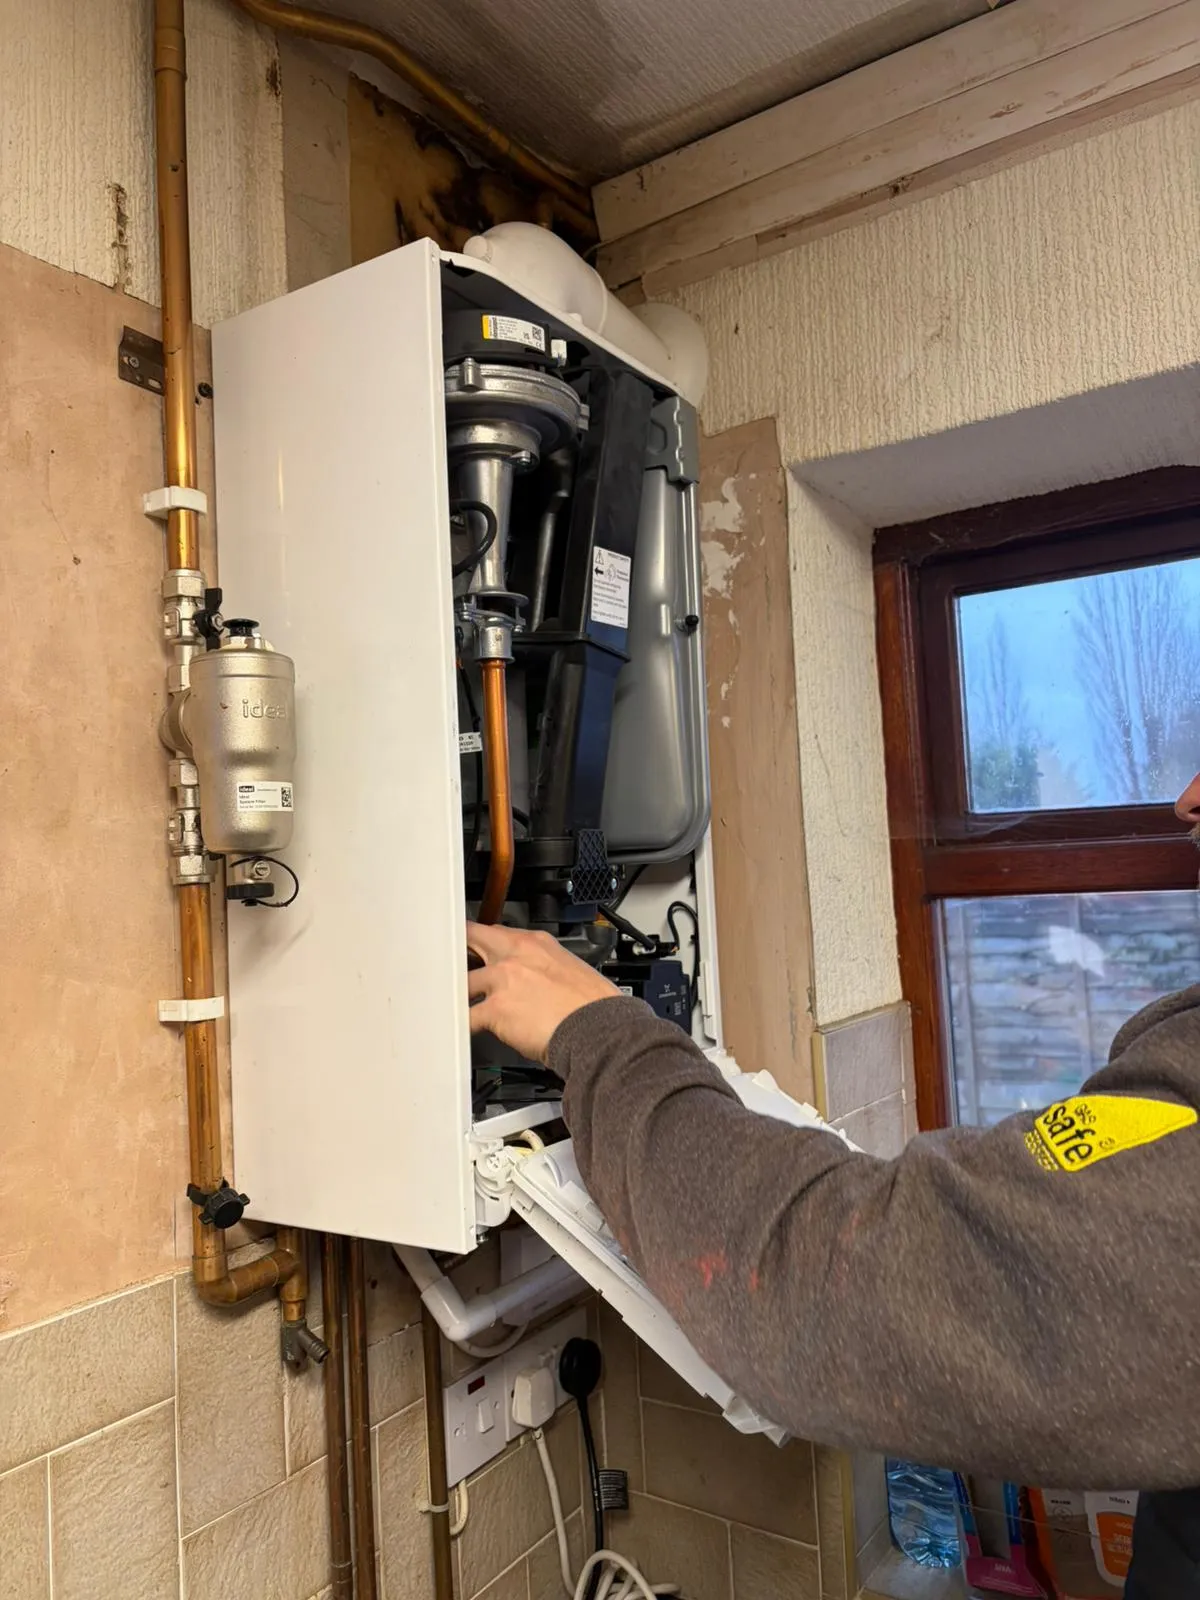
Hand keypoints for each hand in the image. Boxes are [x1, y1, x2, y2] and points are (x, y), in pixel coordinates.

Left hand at [466, 922, 619, 1063]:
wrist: (597, 1028)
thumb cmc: (592, 1005)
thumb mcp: (571, 967)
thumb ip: (543, 966)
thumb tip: (534, 976)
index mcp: (536, 943)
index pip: (497, 932)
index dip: (481, 940)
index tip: (474, 946)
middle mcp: (515, 955)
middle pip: (470, 940)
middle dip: (458, 952)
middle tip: (448, 962)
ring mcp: (502, 980)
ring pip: (463, 981)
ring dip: (460, 994)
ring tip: (455, 1003)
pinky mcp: (495, 1009)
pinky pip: (467, 1016)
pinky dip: (463, 1025)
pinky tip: (463, 1029)